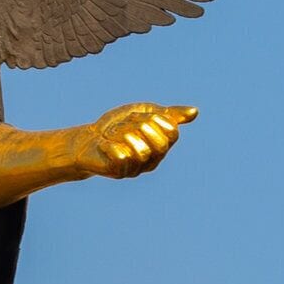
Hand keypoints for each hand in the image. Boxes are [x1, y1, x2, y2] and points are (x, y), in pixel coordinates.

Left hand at [70, 103, 195, 180]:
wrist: (88, 139)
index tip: (143, 115)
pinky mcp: (118, 172)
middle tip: (128, 122)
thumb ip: (167, 114)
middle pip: (160, 144)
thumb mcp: (143, 113)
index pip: (172, 134)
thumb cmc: (118, 126)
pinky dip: (111, 145)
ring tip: (114, 133)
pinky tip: (104, 143)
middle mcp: (151, 161)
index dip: (158, 120)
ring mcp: (136, 169)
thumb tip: (195, 112)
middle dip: (143, 127)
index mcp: (160, 146)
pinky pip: (121, 157)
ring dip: (126, 135)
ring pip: (142, 152)